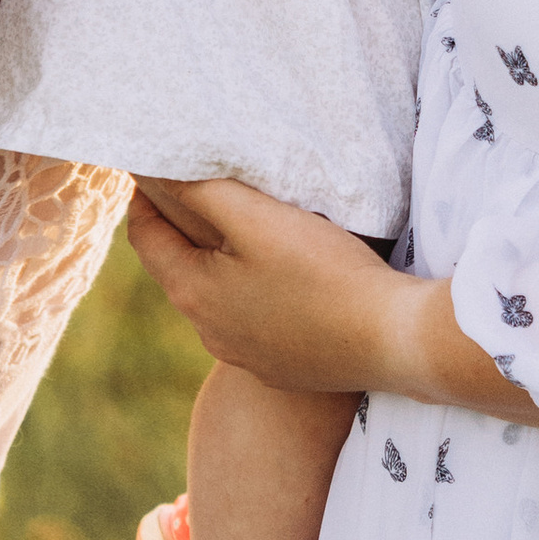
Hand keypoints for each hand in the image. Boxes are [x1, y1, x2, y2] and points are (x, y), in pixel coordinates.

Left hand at [126, 180, 538, 420]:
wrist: (393, 340)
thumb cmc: (324, 272)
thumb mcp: (258, 219)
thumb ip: (202, 191)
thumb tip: (154, 172)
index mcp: (194, 294)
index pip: (146, 237)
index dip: (145, 200)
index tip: (152, 170)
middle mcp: (211, 333)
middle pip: (181, 269)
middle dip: (185, 230)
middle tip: (202, 188)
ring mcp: (248, 357)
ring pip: (220, 298)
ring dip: (223, 265)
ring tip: (248, 229)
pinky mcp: (284, 368)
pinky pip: (256, 323)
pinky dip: (256, 295)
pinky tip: (287, 278)